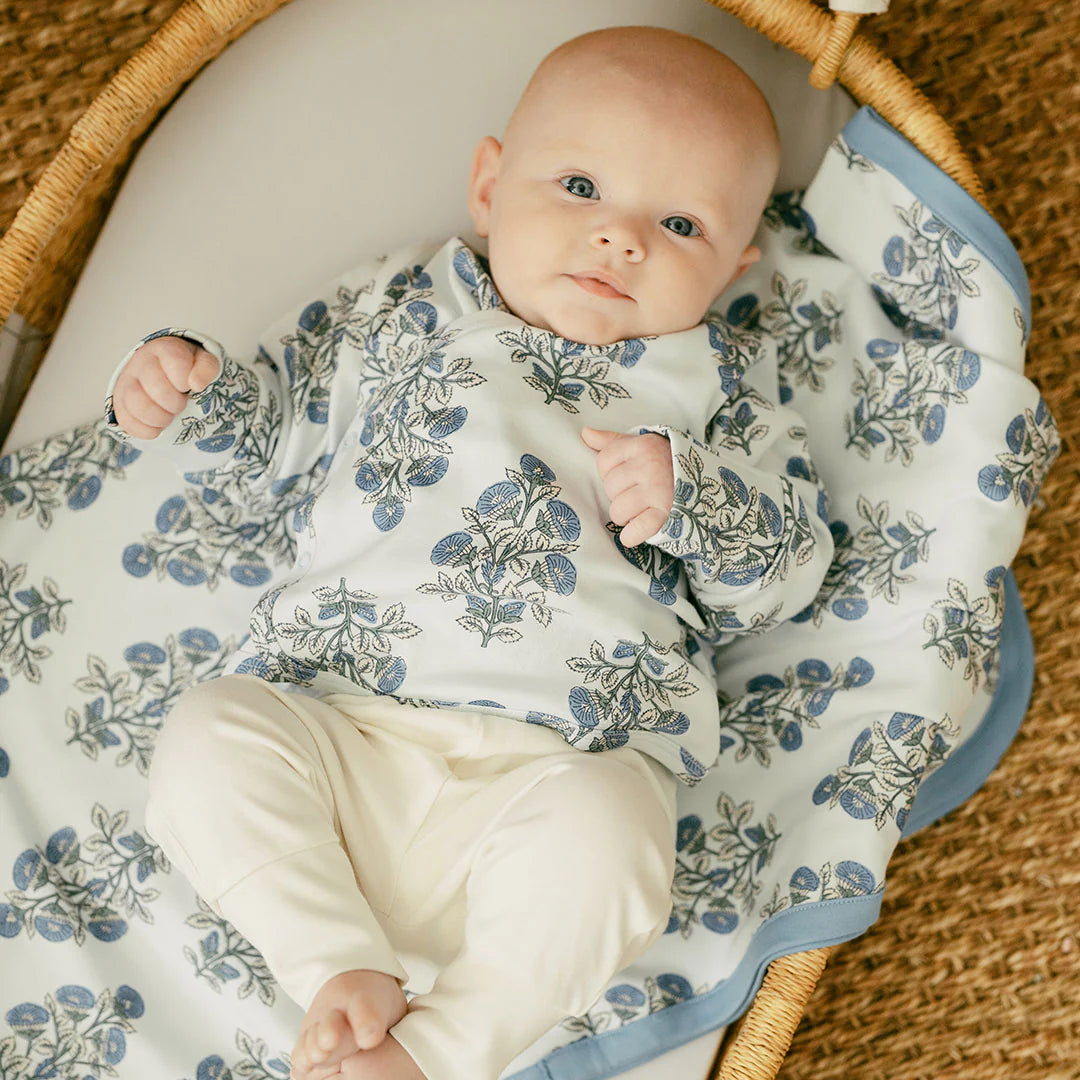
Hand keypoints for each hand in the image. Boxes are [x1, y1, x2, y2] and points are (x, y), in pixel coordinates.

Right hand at [111, 336, 219, 438]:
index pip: (176, 364)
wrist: (163, 373)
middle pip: (159, 389)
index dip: (185, 382)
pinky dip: (148, 430)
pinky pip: (128, 423)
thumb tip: (196, 384)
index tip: (188, 386)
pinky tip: (158, 424)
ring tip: (169, 415)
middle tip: (180, 403)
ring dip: (160, 418)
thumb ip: (207, 369)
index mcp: (165, 349)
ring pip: (139, 406)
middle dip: (176, 403)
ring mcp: (127, 382)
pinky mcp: (119, 402)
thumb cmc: (187, 370)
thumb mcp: (203, 363)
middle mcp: (141, 362)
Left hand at [581, 427, 674, 546]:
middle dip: (619, 495)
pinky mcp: (665, 516)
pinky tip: (637, 531)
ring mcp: (657, 492)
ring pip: (617, 512)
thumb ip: (612, 441)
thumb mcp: (642, 446)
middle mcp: (649, 467)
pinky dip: (632, 536)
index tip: (627, 475)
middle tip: (637, 494)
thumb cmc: (666, 465)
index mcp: (642, 446)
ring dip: (626, 516)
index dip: (610, 472)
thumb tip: (585, 433)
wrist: (709, 484)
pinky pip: (634, 531)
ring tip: (640, 510)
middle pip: (609, 488)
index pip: (603, 462)